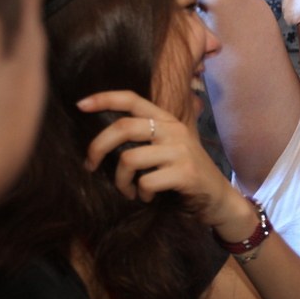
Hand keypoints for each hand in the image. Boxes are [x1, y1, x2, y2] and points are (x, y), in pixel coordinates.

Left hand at [77, 90, 230, 207]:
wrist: (219, 199)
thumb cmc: (186, 176)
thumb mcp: (169, 149)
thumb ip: (146, 138)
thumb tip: (103, 138)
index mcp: (168, 121)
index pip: (133, 99)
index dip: (105, 99)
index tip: (80, 105)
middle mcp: (174, 130)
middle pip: (123, 128)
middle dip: (98, 148)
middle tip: (90, 166)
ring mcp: (181, 151)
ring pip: (129, 159)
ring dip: (121, 181)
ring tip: (129, 190)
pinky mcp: (185, 173)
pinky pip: (146, 181)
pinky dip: (141, 194)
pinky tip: (149, 197)